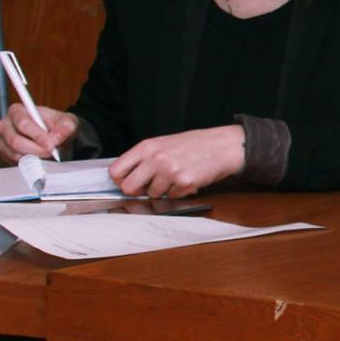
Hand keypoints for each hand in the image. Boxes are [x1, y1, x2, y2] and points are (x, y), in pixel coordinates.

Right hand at [0, 103, 77, 163]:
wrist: (56, 136)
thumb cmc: (58, 125)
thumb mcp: (68, 122)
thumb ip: (65, 127)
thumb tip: (55, 138)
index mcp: (17, 111)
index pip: (23, 124)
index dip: (38, 136)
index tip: (50, 145)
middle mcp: (5, 125)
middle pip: (16, 141)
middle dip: (37, 149)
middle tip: (51, 152)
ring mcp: (2, 140)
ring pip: (15, 154)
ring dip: (35, 156)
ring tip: (48, 152)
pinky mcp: (4, 154)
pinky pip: (15, 162)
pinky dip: (30, 162)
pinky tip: (40, 157)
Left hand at [110, 126, 247, 198]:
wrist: (222, 146)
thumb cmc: (194, 145)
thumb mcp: (164, 144)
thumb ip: (144, 158)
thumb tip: (126, 178)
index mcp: (147, 147)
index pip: (116, 170)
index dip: (121, 180)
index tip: (129, 181)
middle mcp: (156, 158)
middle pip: (128, 187)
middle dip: (138, 191)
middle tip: (149, 186)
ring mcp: (169, 171)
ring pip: (152, 194)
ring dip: (163, 190)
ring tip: (176, 177)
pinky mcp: (184, 182)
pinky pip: (172, 196)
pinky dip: (179, 191)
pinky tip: (187, 179)